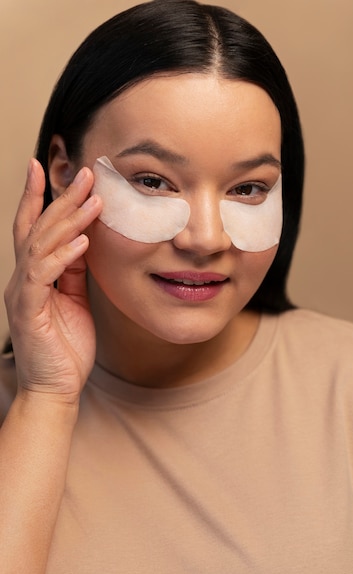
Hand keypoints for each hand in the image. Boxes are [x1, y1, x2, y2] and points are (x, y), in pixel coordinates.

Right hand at [4, 159, 102, 402]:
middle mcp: (24, 279)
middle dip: (61, 198)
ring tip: (93, 199)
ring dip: (68, 220)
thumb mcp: (74, 302)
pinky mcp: (29, 312)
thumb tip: (84, 243)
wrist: (56, 389)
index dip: (39, 197)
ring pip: (41, 245)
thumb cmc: (66, 348)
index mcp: (34, 276)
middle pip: (38, 228)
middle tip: (85, 173)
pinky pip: (43, 276)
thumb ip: (74, 273)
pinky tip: (83, 242)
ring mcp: (23, 294)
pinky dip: (63, 256)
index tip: (48, 167)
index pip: (34, 229)